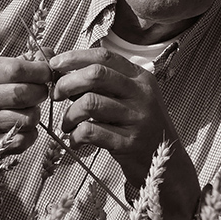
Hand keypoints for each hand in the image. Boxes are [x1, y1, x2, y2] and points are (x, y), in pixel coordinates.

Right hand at [0, 51, 51, 154]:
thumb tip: (52, 58)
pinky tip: (24, 126)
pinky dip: (30, 134)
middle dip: (40, 93)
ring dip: (35, 114)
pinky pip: (22, 140)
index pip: (16, 70)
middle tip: (41, 92)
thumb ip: (32, 60)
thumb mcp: (7, 67)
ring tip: (30, 109)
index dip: (39, 71)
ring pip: (26, 119)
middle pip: (22, 94)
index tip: (47, 74)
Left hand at [50, 47, 200, 219]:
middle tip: (56, 95)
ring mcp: (138, 118)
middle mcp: (142, 94)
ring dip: (69, 114)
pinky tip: (76, 141)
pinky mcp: (130, 142)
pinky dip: (76, 136)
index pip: (104, 56)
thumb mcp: (128, 99)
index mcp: (140, 78)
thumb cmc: (139, 127)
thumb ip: (101, 84)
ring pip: (90, 103)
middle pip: (96, 75)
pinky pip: (91, 132)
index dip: (75, 58)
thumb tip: (62, 71)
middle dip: (67, 83)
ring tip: (67, 124)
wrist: (166, 163)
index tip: (54, 65)